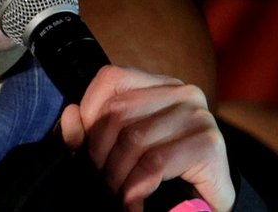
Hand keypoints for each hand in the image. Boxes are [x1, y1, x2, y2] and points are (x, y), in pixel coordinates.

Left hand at [60, 65, 234, 211]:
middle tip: (101, 183)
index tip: (85, 150)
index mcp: (160, 85)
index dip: (89, 115)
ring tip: (117, 195)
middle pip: (118, 112)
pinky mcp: (209, 144)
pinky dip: (136, 188)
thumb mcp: (119, 149)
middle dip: (99, 154)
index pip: (111, 79)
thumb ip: (90, 133)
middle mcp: (183, 92)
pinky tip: (133, 203)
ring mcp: (199, 116)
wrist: (208, 205)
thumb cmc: (162, 175)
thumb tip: (69, 117)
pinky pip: (154, 163)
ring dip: (116, 177)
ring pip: (134, 139)